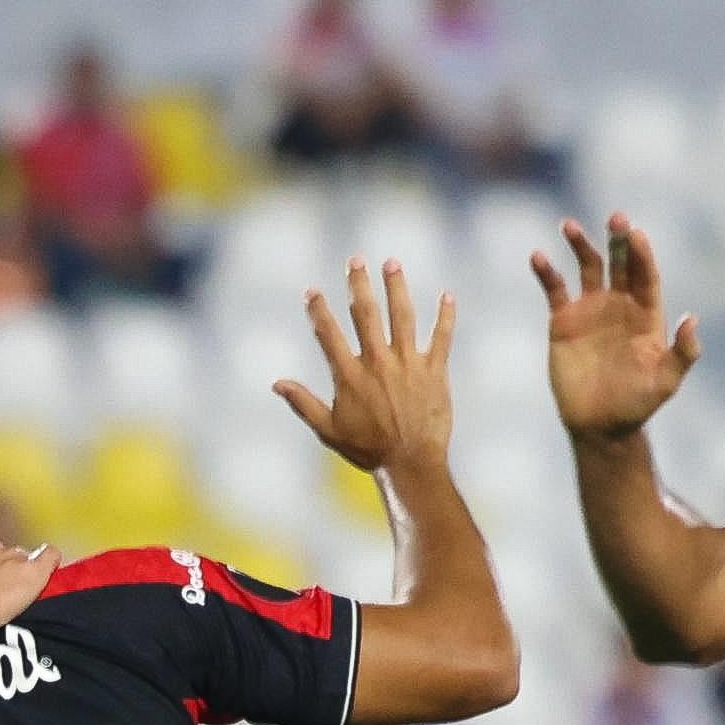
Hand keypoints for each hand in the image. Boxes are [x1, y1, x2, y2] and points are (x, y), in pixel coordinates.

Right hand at [278, 256, 455, 477]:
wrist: (411, 464)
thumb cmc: (368, 451)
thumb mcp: (329, 431)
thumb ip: (303, 404)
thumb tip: (276, 384)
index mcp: (350, 376)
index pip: (329, 334)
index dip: (318, 310)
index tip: (311, 291)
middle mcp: (378, 362)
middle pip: (366, 314)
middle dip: (359, 284)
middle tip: (355, 260)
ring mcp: (408, 364)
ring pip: (402, 316)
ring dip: (397, 287)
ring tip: (392, 263)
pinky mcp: (434, 371)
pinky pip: (442, 337)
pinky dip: (445, 315)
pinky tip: (447, 295)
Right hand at [532, 213, 700, 438]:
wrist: (599, 426)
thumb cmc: (636, 405)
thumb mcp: (665, 382)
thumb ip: (683, 352)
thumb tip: (691, 318)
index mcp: (646, 314)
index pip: (645, 275)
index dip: (642, 254)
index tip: (635, 233)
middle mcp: (619, 305)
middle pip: (620, 263)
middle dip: (617, 240)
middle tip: (615, 217)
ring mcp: (590, 310)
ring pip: (587, 267)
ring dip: (580, 245)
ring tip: (569, 226)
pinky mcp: (563, 321)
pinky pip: (555, 290)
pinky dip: (547, 273)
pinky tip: (538, 257)